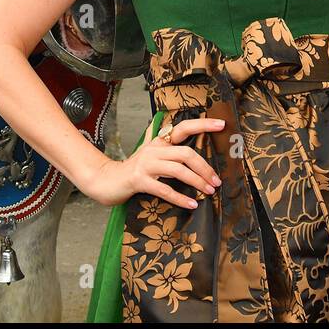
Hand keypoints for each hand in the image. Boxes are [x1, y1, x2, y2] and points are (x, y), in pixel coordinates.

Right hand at [81, 117, 224, 208]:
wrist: (106, 181)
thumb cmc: (132, 170)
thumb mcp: (149, 153)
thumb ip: (165, 146)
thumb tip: (182, 138)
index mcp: (159, 142)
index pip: (183, 128)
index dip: (202, 125)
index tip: (222, 125)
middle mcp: (154, 149)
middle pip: (186, 153)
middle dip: (205, 167)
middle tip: (217, 181)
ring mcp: (146, 164)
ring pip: (178, 170)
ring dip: (197, 181)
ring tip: (209, 191)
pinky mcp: (139, 180)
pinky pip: (165, 189)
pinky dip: (181, 198)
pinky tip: (192, 204)